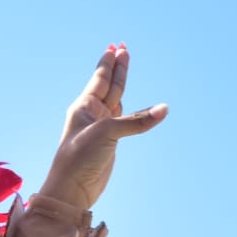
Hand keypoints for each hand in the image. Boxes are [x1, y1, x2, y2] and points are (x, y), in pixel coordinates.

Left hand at [37, 45, 167, 210]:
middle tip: (122, 48)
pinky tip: (141, 105)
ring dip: (122, 83)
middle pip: (108, 84)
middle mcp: (92, 114)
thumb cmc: (80, 158)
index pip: (100, 78)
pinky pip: (126, 121)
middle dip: (116, 67)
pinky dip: (137, 112)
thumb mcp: (108, 133)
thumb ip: (136, 120)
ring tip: (125, 64)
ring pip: (116, 100)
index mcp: (84, 106)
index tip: (114, 46)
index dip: (108, 62)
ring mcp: (101, 128)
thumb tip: (165, 109)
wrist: (72, 190)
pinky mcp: (110, 143)